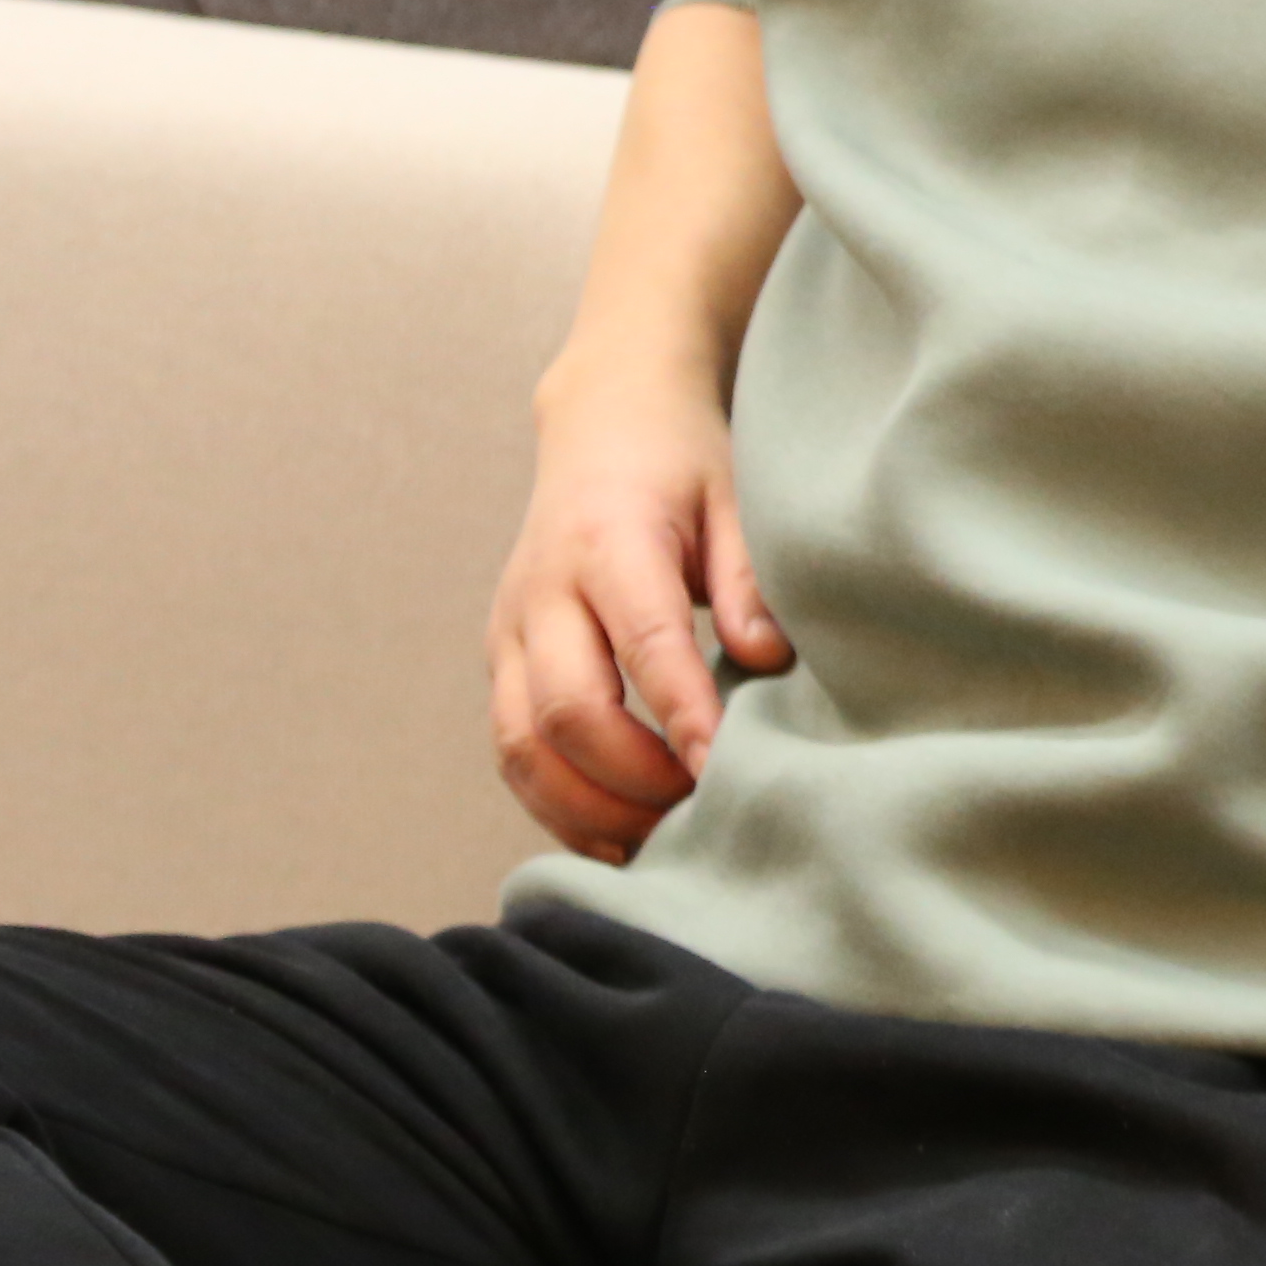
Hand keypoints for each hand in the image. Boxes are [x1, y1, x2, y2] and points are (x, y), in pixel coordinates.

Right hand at [487, 335, 792, 864]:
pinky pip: (510, 747)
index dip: (682, 713)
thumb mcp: (735, 497)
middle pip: (563, 709)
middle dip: (629, 778)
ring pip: (520, 744)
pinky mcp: (499, 659)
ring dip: (583, 808)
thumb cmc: (683, 466)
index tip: (723, 771)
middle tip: (699, 812)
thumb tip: (766, 658)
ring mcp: (509, 629)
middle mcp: (542, 591)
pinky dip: (553, 802)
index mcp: (607, 541)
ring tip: (655, 842)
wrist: (603, 423)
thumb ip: (749, 577)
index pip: (643, 642)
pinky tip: (609, 835)